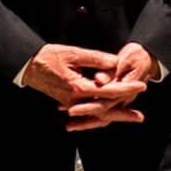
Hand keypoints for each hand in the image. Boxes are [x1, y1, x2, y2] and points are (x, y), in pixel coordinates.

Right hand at [23, 43, 145, 129]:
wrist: (28, 66)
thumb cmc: (49, 57)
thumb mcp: (74, 53)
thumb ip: (96, 59)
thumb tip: (115, 63)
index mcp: (78, 88)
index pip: (108, 91)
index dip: (126, 89)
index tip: (141, 86)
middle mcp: (75, 100)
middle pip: (104, 111)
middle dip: (123, 114)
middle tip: (140, 117)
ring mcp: (71, 103)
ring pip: (96, 114)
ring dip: (113, 115)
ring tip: (129, 117)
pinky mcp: (68, 102)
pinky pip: (87, 112)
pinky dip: (99, 115)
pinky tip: (108, 114)